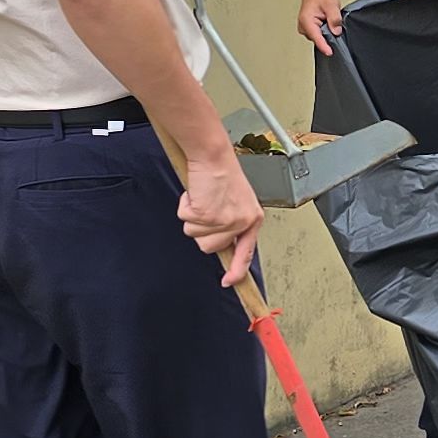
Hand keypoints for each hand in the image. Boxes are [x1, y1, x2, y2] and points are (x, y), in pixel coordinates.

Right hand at [178, 154, 262, 278]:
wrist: (213, 156)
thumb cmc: (223, 174)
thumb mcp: (238, 201)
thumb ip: (233, 224)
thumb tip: (222, 244)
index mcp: (252, 219)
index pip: (246, 253)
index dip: (236, 270)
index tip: (228, 281)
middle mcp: (241, 222)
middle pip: (210, 247)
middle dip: (203, 230)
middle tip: (208, 207)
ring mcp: (224, 221)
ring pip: (196, 235)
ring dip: (193, 217)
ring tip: (203, 198)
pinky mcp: (206, 215)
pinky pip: (185, 219)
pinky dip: (185, 206)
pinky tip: (196, 193)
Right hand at [296, 0, 345, 54]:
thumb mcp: (331, 4)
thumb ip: (334, 18)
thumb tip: (336, 31)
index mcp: (306, 20)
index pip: (316, 36)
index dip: (323, 45)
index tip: (329, 52)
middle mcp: (304, 28)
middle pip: (319, 39)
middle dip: (328, 36)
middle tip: (333, 22)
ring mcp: (306, 31)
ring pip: (320, 39)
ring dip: (327, 33)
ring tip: (328, 20)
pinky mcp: (310, 33)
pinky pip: (320, 37)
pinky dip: (326, 33)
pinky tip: (327, 25)